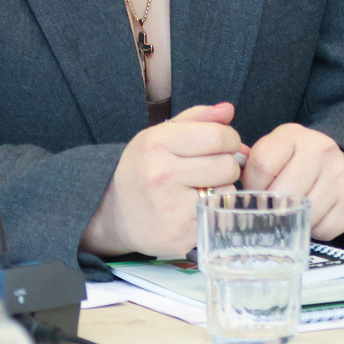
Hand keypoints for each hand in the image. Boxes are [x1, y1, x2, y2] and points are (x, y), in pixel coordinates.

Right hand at [82, 102, 244, 257]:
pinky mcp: (181, 234)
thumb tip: (228, 109)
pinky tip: (195, 207)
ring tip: (201, 188)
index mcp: (157, 145)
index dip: (229, 139)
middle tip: (209, 169)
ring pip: (227, 191)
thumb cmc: (145, 169)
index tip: (221, 145)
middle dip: (226, 165)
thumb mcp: (162, 135)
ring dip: (222, 189)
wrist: (114, 214)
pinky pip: (219, 215)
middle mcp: (161, 175)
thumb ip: (198, 118)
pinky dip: (214, 210)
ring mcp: (170, 208)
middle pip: (228, 165)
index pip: (219, 136)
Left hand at [243, 124, 343, 240]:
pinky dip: (318, 229)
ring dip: (296, 221)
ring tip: (301, 208)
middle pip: (280, 195)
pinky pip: (324, 229)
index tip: (259, 191)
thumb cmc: (301, 165)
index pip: (260, 166)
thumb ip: (251, 165)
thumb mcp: (277, 153)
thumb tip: (223, 188)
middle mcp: (322, 149)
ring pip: (301, 216)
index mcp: (294, 135)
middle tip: (277, 207)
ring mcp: (341, 175)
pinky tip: (321, 214)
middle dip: (273, 208)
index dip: (253, 186)